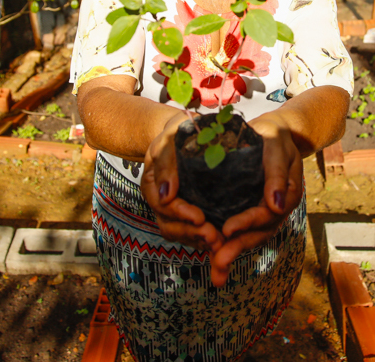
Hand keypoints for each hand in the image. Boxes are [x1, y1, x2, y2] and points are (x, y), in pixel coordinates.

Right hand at [141, 112, 224, 252]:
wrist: (187, 132)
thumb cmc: (178, 131)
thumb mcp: (170, 139)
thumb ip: (166, 162)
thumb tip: (166, 195)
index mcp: (153, 185)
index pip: (163, 207)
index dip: (181, 215)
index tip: (200, 218)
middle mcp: (161, 201)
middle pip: (170, 226)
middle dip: (191, 234)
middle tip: (214, 237)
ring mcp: (174, 209)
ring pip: (181, 234)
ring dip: (199, 240)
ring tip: (219, 242)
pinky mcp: (188, 212)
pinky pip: (192, 232)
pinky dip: (205, 239)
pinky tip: (222, 240)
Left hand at [209, 114, 302, 287]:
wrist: (272, 132)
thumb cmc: (274, 135)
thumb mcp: (277, 145)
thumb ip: (276, 172)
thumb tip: (277, 205)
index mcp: (288, 194)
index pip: (267, 214)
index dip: (247, 223)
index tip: (227, 230)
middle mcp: (277, 208)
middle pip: (258, 234)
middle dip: (237, 249)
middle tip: (217, 263)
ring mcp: (265, 212)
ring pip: (249, 238)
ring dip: (232, 255)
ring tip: (215, 273)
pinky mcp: (251, 211)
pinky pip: (242, 233)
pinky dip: (229, 246)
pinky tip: (214, 258)